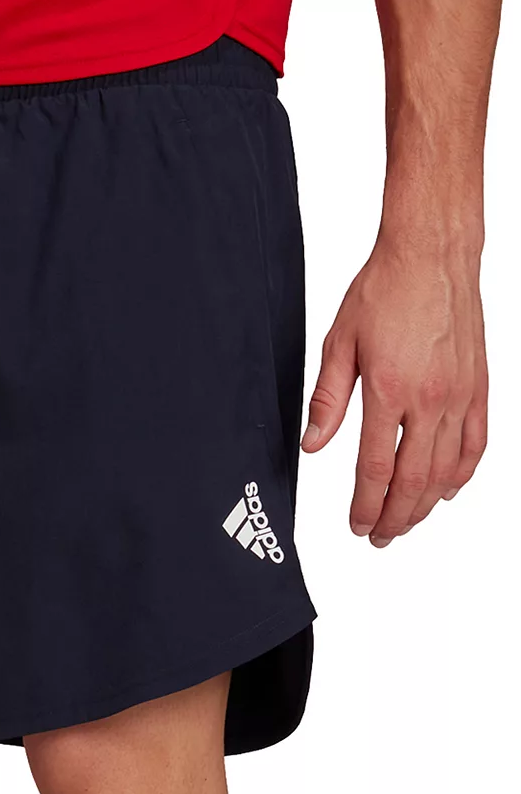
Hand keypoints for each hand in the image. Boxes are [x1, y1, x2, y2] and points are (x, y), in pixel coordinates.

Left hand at [301, 235, 487, 546]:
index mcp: (390, 390)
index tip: (357, 524)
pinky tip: (448, 488)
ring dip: (426, 504)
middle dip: (395, 516)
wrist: (431, 256)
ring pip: (447, 469)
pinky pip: (477, 443)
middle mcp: (431, 399)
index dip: (366, 504)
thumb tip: (313, 444)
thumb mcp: (338, 344)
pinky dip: (462, 473)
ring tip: (408, 522)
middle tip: (380, 537)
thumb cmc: (384, 291)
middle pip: (414, 479)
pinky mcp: (480, 387)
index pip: (376, 467)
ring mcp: (461, 395)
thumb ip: (327, 399)